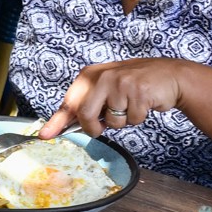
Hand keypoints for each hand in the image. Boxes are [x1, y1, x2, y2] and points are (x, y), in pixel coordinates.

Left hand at [44, 57, 186, 137]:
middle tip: (103, 127)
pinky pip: (132, 120)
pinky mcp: (139, 92)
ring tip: (130, 105)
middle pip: (86, 116)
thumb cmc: (132, 86)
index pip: (69, 103)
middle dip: (94, 128)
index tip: (45, 135)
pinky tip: (143, 103)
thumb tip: (66, 126)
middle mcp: (102, 77)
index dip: (56, 122)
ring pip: (112, 122)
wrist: (167, 76)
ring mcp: (121, 84)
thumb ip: (88, 104)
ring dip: (122, 121)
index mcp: (89, 75)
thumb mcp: (106, 88)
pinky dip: (137, 118)